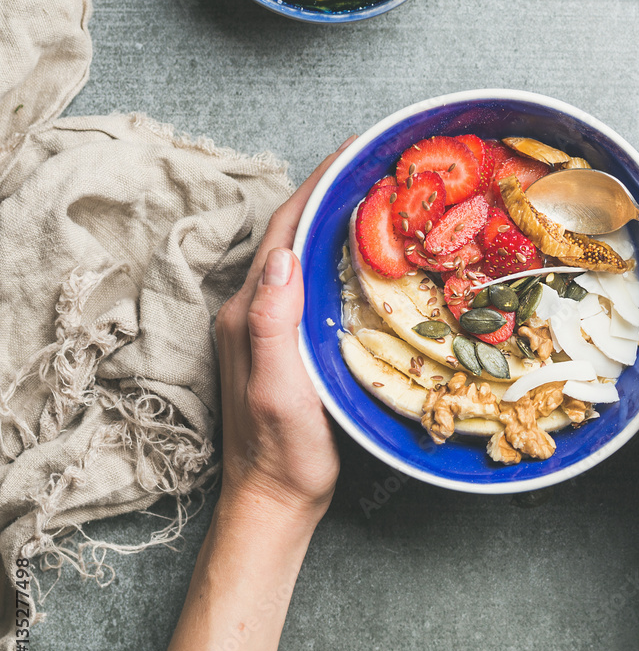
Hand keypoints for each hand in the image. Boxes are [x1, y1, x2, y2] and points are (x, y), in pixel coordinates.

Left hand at [214, 141, 353, 525]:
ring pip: (302, 256)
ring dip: (334, 219)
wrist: (275, 498)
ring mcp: (269, 325)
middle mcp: (254, 310)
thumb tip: (285, 255)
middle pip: (291, 234)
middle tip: (376, 165)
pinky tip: (365, 255)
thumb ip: (272, 322)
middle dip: (329, 191)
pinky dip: (336, 256)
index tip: (354, 152)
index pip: (284, 232)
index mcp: (249, 312)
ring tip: (377, 195)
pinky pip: (310, 284)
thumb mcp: (277, 388)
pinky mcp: (286, 342)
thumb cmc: (282, 451)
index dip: (317, 186)